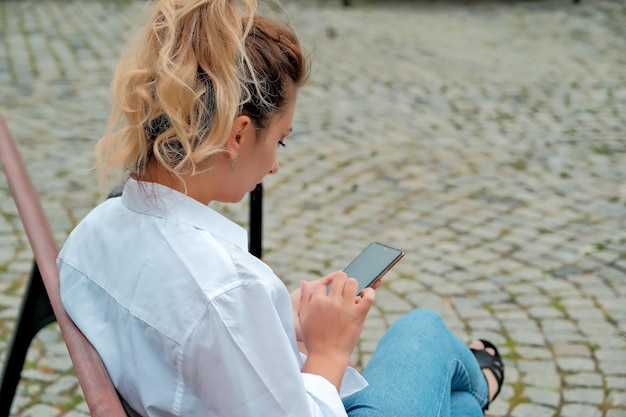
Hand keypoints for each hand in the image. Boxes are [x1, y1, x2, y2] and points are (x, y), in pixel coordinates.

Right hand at [299, 271, 374, 389]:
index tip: (329, 295)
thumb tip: (305, 281)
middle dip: (340, 281)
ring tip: (353, 292)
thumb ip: (305, 298)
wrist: (327, 356)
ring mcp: (346, 308)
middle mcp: (331, 302)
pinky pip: (368, 296)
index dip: (326, 289)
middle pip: (339, 277)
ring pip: (353, 282)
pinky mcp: (359, 315)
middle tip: (342, 289)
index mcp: (317, 301)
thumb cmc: (314, 338)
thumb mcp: (304, 318)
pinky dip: (370, 292)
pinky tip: (365, 294)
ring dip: (353, 285)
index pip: (323, 284)